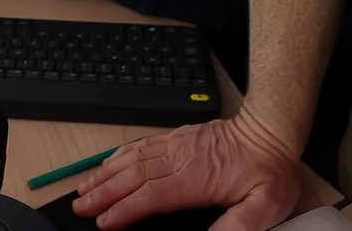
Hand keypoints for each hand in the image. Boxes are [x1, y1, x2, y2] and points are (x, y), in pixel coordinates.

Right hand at [72, 115, 303, 230]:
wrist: (271, 130)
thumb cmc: (269, 169)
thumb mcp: (266, 204)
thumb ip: (238, 224)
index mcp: (198, 178)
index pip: (153, 195)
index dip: (126, 209)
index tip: (104, 223)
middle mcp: (181, 158)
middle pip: (134, 176)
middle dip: (104, 193)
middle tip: (80, 207)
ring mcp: (177, 145)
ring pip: (133, 159)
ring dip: (106, 174)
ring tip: (84, 188)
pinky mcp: (178, 137)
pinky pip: (142, 145)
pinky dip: (120, 155)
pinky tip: (108, 164)